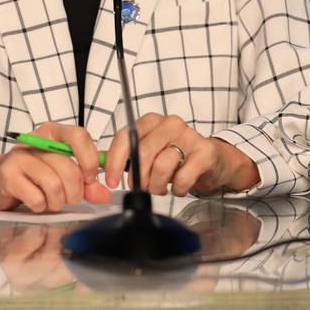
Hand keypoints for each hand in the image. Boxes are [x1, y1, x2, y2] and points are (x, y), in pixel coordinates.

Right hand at [0, 122, 112, 213]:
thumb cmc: (31, 175)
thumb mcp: (62, 174)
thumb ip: (85, 183)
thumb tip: (103, 193)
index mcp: (53, 133)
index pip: (79, 136)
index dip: (90, 160)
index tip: (90, 178)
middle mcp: (36, 140)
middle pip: (69, 168)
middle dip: (74, 192)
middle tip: (68, 197)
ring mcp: (20, 157)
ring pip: (54, 185)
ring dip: (56, 201)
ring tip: (49, 200)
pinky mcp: (8, 175)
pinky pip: (37, 198)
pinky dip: (40, 206)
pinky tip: (35, 202)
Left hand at [103, 113, 259, 197]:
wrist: (212, 159)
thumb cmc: (177, 156)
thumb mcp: (149, 152)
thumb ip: (126, 156)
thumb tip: (97, 164)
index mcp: (150, 121)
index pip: (125, 137)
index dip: (115, 161)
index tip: (112, 181)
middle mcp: (169, 124)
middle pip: (143, 152)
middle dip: (137, 178)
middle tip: (139, 189)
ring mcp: (188, 135)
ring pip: (162, 165)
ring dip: (157, 185)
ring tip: (160, 188)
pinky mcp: (205, 151)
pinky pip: (184, 176)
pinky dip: (178, 189)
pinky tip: (179, 187)